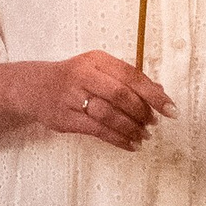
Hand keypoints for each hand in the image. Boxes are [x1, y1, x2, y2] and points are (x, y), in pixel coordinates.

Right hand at [28, 51, 170, 150]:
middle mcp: (83, 75)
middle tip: (154, 124)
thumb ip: (126, 79)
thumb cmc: (75, 78)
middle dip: (142, 112)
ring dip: (131, 128)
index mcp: (96, 60)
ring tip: (144, 136)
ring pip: (109, 115)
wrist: (35, 87)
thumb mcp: (98, 69)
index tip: (171, 109)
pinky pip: (98, 131)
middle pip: (120, 94)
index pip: (130, 75)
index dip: (153, 93)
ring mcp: (72, 97)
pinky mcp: (66, 119)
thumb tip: (159, 93)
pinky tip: (131, 145)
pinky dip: (118, 139)